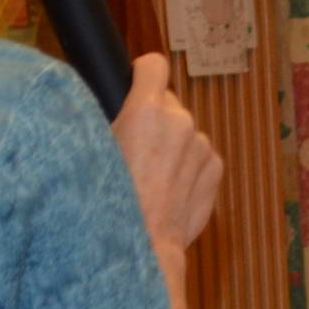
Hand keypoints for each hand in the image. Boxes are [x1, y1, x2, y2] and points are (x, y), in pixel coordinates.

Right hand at [113, 54, 221, 252]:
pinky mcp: (215, 167)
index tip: (136, 85)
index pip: (154, 65)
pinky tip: (170, 188)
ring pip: (184, 133)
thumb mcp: (93, 149)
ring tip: (151, 176)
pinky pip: (200, 156)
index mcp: (146, 109)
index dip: (143, 74)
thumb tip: (113, 109)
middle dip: (154, 118)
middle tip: (135, 148)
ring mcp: (201, 145)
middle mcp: (180, 121)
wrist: (143, 243)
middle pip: (168, 104)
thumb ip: (111, 120)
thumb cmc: (109, 199)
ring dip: (172, 145)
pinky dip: (188, 166)